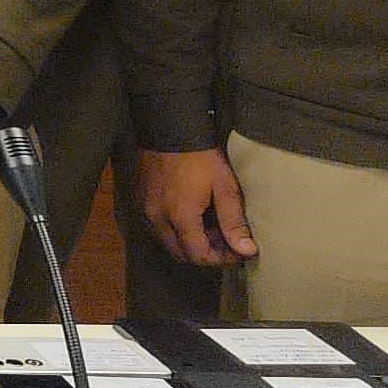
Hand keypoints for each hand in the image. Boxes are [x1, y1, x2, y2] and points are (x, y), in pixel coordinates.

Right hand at [138, 145, 257, 267]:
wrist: (169, 129)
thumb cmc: (201, 157)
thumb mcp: (224, 187)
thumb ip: (234, 222)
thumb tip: (247, 251)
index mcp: (180, 217)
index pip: (199, 256)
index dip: (221, 259)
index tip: (239, 251)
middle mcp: (157, 219)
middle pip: (181, 254)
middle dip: (205, 253)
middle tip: (226, 241)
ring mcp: (145, 210)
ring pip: (168, 241)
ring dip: (189, 242)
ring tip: (211, 227)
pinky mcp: (140, 201)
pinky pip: (157, 227)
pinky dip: (176, 230)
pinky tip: (191, 215)